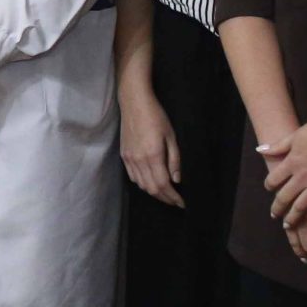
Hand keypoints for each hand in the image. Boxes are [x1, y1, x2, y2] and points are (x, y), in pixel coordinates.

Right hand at [120, 83, 182, 207]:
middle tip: (176, 201)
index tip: (182, 203)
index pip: (163, 185)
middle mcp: (139, 160)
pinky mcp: (124, 156)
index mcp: (153, 156)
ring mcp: (129, 159)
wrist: (134, 103)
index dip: (173, 197)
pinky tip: (151, 183)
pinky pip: (133, 177)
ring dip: (154, 193)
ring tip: (165, 194)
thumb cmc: (156, 116)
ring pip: (141, 185)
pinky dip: (143, 184)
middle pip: (151, 189)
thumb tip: (177, 180)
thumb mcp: (171, 136)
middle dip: (165, 198)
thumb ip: (175, 160)